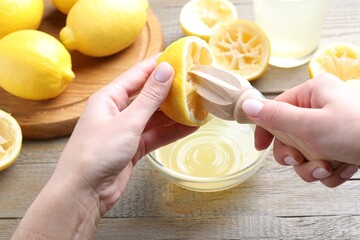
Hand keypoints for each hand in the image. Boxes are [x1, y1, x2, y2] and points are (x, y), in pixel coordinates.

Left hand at [56, 57, 197, 213]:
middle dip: (170, 91)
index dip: (158, 65)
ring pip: (155, 117)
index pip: (138, 74)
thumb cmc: (97, 153)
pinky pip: (155, 135)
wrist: (84, 193)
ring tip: (197, 106)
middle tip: (194, 83)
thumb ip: (149, 97)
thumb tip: (166, 70)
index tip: (179, 57)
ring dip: (174, 113)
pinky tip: (190, 127)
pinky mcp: (133, 148)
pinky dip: (171, 132)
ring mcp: (126, 130)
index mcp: (109, 97)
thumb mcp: (127, 122)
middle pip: (148, 96)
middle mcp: (118, 111)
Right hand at [242, 74, 359, 186]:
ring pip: (305, 152)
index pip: (277, 108)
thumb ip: (275, 116)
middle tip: (300, 162)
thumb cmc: (357, 133)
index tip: (261, 148)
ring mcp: (333, 127)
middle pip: (290, 134)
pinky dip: (330, 171)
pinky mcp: (342, 145)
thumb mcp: (310, 125)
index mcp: (314, 93)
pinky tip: (343, 170)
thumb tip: (247, 106)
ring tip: (329, 169)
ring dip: (313, 167)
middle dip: (295, 155)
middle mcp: (322, 108)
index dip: (266, 129)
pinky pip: (322, 161)